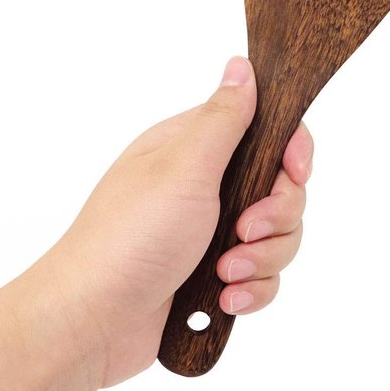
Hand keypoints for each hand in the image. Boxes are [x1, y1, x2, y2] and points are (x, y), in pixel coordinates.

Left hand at [41, 56, 312, 388]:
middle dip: (276, 216)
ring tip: (225, 275)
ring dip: (261, 259)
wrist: (93, 324)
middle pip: (282, 189)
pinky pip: (262, 276)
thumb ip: (225, 118)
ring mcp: (210, 232)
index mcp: (196, 149)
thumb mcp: (184, 168)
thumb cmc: (129, 238)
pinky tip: (225, 300)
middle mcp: (207, 186)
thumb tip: (242, 66)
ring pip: (277, 236)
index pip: (268, 131)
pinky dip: (250, 290)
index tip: (296, 173)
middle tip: (244, 231)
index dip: (292, 151)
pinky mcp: (213, 275)